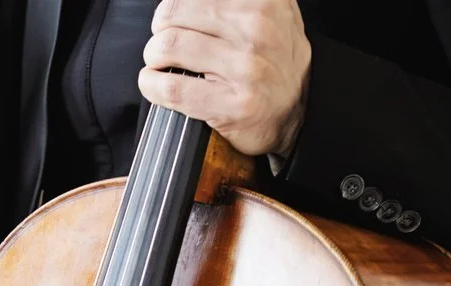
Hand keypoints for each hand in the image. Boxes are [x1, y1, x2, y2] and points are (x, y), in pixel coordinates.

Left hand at [140, 0, 313, 158]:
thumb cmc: (274, 58)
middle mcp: (257, 28)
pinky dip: (152, 85)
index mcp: (263, 0)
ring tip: (159, 62)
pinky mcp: (232, 103)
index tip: (174, 19)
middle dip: (159, 30)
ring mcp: (246, 67)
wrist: (298, 109)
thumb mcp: (269, 11)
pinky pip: (172, 87)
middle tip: (162, 43)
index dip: (174, 7)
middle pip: (173, 14)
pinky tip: (154, 84)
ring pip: (169, 46)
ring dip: (153, 56)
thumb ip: (235, 0)